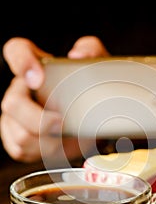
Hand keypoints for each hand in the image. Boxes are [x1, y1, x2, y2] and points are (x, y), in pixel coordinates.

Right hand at [1, 36, 108, 162]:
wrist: (89, 119)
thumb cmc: (88, 90)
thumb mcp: (96, 66)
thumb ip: (91, 50)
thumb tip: (78, 55)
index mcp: (35, 66)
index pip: (16, 50)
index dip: (21, 62)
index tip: (37, 80)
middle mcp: (20, 90)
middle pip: (12, 103)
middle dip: (38, 120)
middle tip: (61, 123)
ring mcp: (14, 115)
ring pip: (19, 134)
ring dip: (47, 141)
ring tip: (67, 138)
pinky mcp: (15, 138)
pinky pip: (21, 150)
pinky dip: (43, 153)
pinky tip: (58, 147)